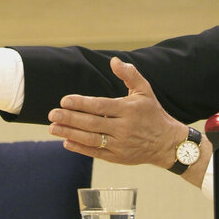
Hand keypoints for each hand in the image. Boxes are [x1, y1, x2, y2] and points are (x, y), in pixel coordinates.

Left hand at [47, 57, 188, 169]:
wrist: (167, 143)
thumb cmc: (153, 113)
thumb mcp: (145, 90)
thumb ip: (129, 74)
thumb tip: (114, 61)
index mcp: (128, 110)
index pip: (101, 106)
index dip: (81, 104)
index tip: (64, 100)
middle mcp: (124, 128)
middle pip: (92, 123)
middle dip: (70, 118)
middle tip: (52, 114)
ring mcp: (120, 144)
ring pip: (91, 139)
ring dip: (70, 133)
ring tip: (53, 128)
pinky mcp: (118, 157)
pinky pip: (95, 153)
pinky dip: (80, 148)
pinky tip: (66, 141)